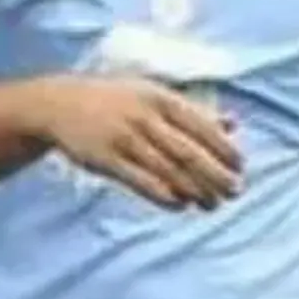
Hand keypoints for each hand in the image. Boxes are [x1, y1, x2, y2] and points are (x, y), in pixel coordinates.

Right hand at [36, 75, 244, 211]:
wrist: (57, 104)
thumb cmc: (114, 99)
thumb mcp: (152, 94)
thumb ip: (192, 110)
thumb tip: (232, 124)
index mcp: (160, 99)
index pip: (203, 127)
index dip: (225, 150)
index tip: (240, 167)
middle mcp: (144, 118)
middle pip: (189, 153)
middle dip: (216, 175)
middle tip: (234, 191)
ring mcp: (123, 139)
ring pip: (168, 171)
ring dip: (195, 190)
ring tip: (212, 204)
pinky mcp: (104, 159)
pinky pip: (140, 182)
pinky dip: (163, 196)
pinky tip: (180, 204)